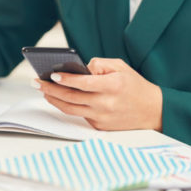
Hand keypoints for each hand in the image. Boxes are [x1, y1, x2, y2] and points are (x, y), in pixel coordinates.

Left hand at [33, 58, 162, 130]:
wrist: (153, 111)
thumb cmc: (135, 86)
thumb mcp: (121, 67)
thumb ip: (99, 64)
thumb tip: (79, 67)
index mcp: (112, 86)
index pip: (83, 83)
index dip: (65, 79)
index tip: (51, 74)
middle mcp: (105, 103)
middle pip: (71, 97)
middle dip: (50, 89)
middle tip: (37, 82)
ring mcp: (102, 117)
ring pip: (70, 109)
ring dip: (54, 99)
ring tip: (44, 91)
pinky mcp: (100, 126)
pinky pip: (80, 115)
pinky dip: (68, 106)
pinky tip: (60, 98)